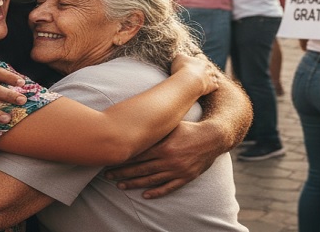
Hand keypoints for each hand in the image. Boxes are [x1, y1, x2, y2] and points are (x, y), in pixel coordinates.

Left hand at [103, 121, 221, 198]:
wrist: (212, 138)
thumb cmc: (189, 128)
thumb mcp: (171, 125)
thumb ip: (155, 128)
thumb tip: (135, 126)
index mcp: (163, 146)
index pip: (138, 155)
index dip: (122, 158)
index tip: (109, 160)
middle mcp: (168, 160)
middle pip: (141, 169)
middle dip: (122, 173)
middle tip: (107, 175)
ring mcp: (177, 170)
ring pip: (151, 180)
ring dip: (134, 183)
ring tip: (120, 185)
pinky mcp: (185, 177)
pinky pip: (168, 188)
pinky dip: (156, 192)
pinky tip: (145, 195)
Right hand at [170, 53, 218, 96]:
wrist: (188, 81)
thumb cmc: (182, 69)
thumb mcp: (178, 58)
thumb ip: (180, 56)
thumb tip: (180, 56)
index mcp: (199, 61)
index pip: (201, 61)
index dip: (198, 64)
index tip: (195, 66)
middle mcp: (206, 69)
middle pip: (208, 68)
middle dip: (206, 70)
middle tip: (201, 74)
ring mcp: (210, 77)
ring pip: (213, 76)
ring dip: (211, 78)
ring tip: (206, 81)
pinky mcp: (211, 86)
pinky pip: (215, 86)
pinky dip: (213, 86)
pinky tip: (209, 88)